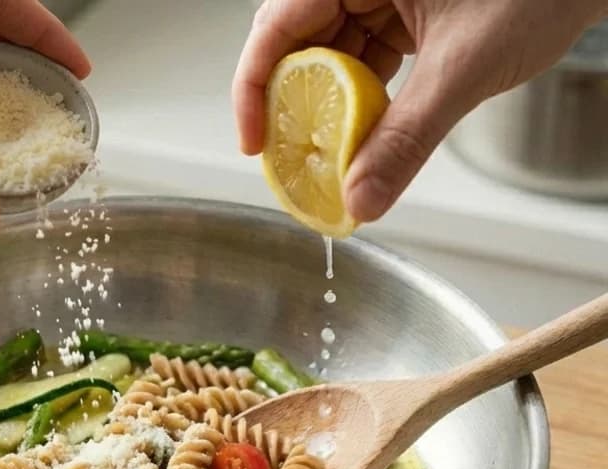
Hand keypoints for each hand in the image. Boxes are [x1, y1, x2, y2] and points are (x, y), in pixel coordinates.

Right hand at [233, 0, 607, 222]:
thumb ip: (407, 139)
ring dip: (330, 109)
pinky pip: (364, 57)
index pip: (276, 24)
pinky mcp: (404, 7)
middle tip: (292, 159)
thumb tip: (361, 199)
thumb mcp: (464, 67)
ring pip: (330, 54)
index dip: (254, 87)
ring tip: (332, 156)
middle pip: (297, 42)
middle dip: (294, 105)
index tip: (255, 144)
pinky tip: (366, 132)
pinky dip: (362, 99)